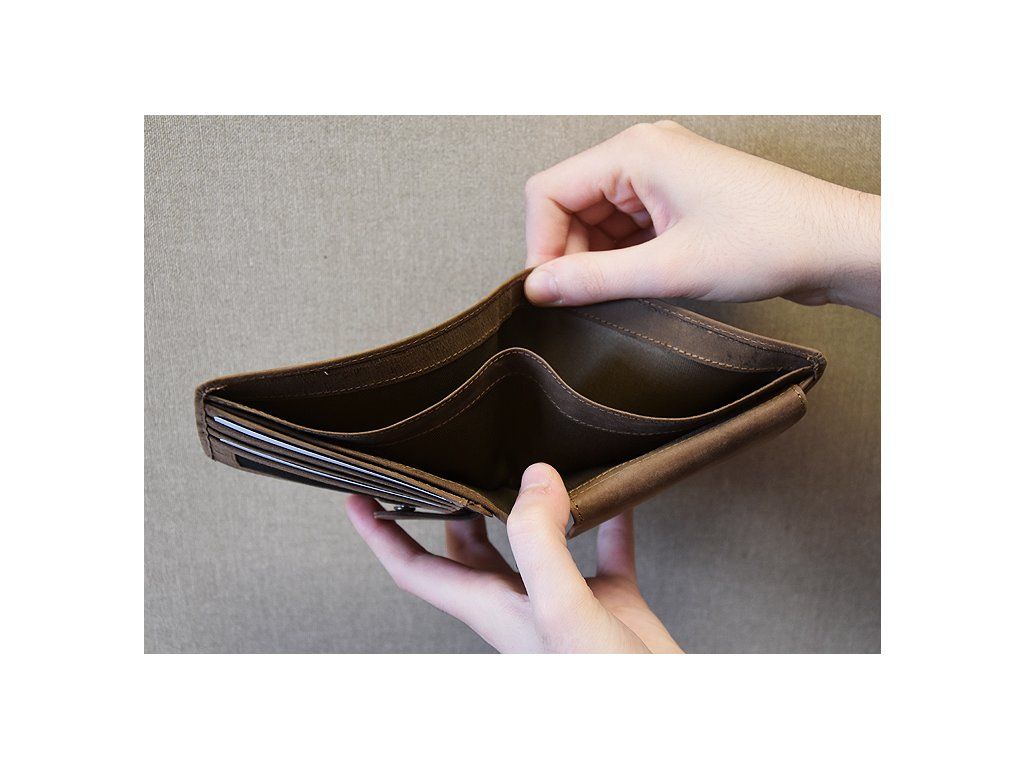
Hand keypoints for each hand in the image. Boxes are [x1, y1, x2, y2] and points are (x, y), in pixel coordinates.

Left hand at [346, 463, 682, 652]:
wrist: (663, 722)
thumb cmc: (603, 683)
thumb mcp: (560, 607)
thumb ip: (539, 540)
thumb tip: (534, 477)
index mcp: (490, 607)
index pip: (415, 568)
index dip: (381, 534)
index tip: (358, 495)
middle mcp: (520, 602)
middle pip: (469, 548)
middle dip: (454, 506)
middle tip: (449, 460)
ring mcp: (565, 603)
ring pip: (534, 544)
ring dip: (529, 507)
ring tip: (525, 462)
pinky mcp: (610, 603)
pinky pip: (604, 550)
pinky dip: (607, 520)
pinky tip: (616, 493)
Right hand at [524, 120, 879, 314]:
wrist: (838, 246)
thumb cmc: (773, 240)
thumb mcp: (670, 269)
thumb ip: (594, 279)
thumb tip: (539, 287)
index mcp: (637, 152)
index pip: (550, 192)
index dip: (540, 245)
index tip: (548, 292)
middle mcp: (646, 156)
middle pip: (571, 207)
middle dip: (570, 256)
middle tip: (581, 302)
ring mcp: (663, 179)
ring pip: (598, 222)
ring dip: (598, 262)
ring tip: (620, 297)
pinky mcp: (679, 203)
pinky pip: (627, 230)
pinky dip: (623, 261)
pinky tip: (638, 288)